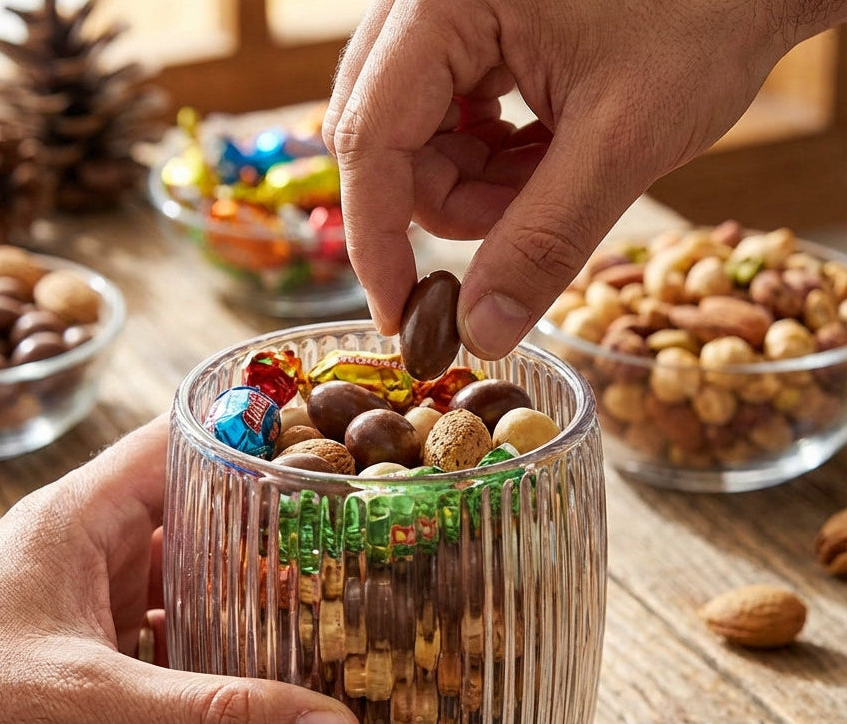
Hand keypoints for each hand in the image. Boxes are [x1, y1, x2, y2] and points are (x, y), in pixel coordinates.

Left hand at [0, 416, 361, 723]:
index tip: (333, 448)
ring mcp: (92, 620)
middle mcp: (91, 559)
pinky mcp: (92, 680)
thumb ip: (212, 719)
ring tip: (334, 615)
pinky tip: (271, 688)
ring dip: (254, 607)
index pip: (182, 443)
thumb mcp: (83, 704)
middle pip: (202, 520)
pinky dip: (224, 669)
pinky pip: (177, 657)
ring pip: (193, 592)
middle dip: (276, 534)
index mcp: (81, 519)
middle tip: (357, 544)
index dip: (257, 435)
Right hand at [324, 0, 842, 358]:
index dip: (377, 238)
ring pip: (418, 138)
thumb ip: (544, 242)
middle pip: (386, 139)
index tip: (398, 312)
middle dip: (447, 206)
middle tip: (517, 230)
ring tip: (553, 179)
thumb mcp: (623, 139)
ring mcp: (449, 9)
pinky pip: (451, 118)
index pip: (370, 136)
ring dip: (476, 188)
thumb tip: (481, 334)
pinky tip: (546, 156)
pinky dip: (492, 160)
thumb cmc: (710, 10)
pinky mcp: (473, 26)